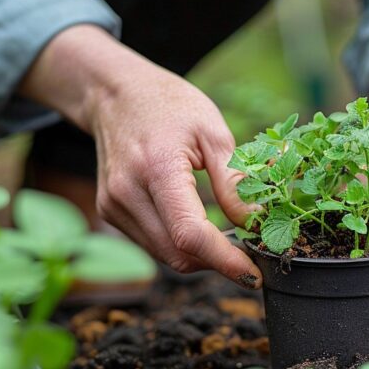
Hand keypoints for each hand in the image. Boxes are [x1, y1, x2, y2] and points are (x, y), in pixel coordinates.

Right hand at [19, 25, 260, 287]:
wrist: (116, 94)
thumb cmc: (170, 105)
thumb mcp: (213, 132)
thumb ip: (235, 181)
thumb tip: (258, 223)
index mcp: (156, 168)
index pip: (190, 234)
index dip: (225, 261)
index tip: (255, 274)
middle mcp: (127, 192)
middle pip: (177, 254)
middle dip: (217, 261)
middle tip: (249, 251)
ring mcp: (113, 205)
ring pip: (165, 256)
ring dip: (199, 256)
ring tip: (226, 236)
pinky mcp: (109, 212)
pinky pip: (152, 244)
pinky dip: (179, 245)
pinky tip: (196, 224)